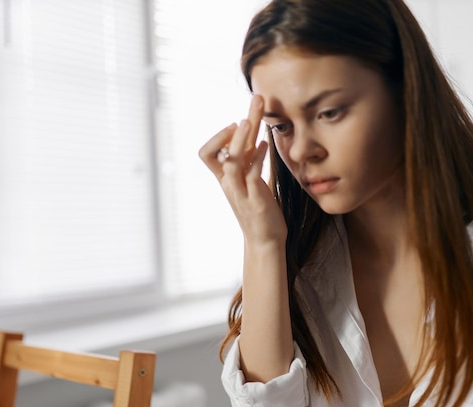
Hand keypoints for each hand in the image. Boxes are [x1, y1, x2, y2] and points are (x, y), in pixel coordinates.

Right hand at [198, 95, 286, 244]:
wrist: (265, 241)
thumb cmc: (259, 209)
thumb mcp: (250, 182)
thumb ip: (247, 162)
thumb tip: (251, 139)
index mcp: (225, 178)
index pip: (207, 153)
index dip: (219, 136)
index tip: (237, 124)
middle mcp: (228, 183)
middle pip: (222, 149)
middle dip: (240, 123)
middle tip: (256, 98)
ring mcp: (239, 192)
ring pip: (230, 162)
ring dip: (238, 141)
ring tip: (248, 122)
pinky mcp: (255, 200)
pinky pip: (251, 176)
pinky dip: (256, 158)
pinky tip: (264, 145)